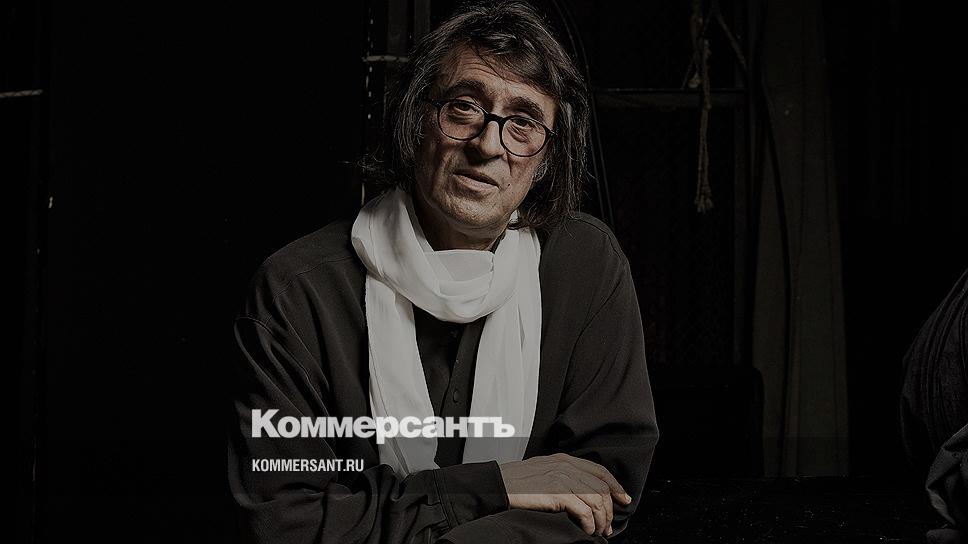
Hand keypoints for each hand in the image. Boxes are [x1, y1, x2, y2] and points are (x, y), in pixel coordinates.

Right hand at [499, 453, 631, 536]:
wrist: (498, 484)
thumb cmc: (516, 481)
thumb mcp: (543, 470)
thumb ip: (562, 474)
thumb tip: (580, 491)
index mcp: (564, 459)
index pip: (599, 471)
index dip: (615, 485)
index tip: (623, 498)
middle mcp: (567, 466)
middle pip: (601, 487)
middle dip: (609, 509)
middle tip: (608, 526)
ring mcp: (563, 478)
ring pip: (596, 500)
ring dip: (601, 519)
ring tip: (598, 531)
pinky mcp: (558, 493)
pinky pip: (584, 510)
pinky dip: (590, 523)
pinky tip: (586, 530)